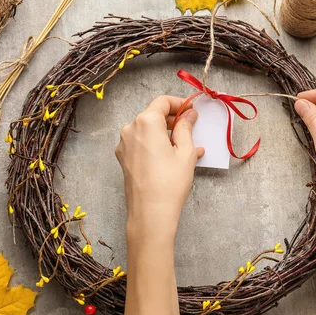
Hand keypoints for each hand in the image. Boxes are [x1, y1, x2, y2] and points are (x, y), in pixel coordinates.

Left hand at [115, 96, 203, 240]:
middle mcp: (130, 129)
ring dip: (166, 133)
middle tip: (191, 127)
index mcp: (146, 122)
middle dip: (173, 118)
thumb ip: (186, 127)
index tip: (192, 110)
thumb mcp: (185, 152)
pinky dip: (156, 144)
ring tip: (187, 146)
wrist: (150, 213)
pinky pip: (142, 143)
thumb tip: (189, 114)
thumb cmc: (170, 182)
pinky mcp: (123, 158)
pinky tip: (173, 157)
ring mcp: (124, 144)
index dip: (179, 103)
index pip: (162, 102)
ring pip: (147, 130)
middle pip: (153, 114)